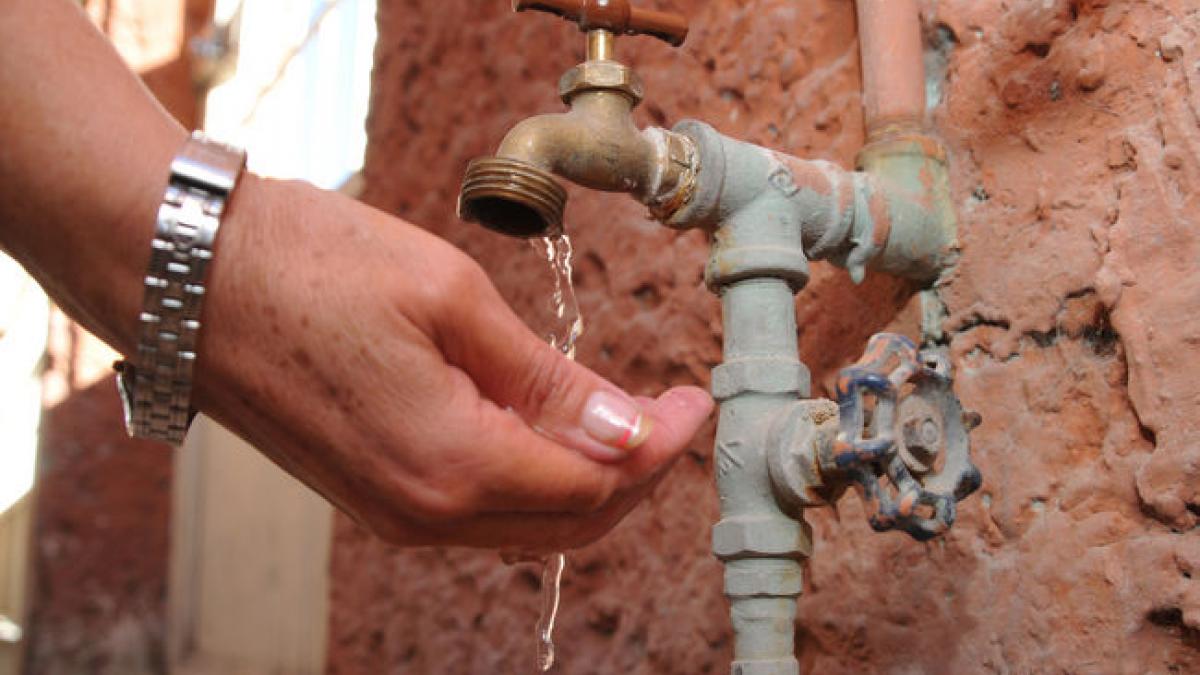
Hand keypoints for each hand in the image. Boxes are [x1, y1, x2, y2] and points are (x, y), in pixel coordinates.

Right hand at [193, 176, 713, 550]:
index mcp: (452, 463)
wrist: (185, 275)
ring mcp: (391, 513)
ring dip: (587, 478)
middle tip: (670, 412)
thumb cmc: (308, 264)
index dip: (659, 446)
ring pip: (526, 523)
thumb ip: (546, 379)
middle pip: (570, 522)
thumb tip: (624, 429)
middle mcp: (422, 513)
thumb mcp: (450, 298)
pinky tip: (550, 426)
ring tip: (624, 414)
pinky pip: (478, 509)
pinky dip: (531, 477)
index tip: (693, 402)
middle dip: (635, 471)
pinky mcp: (372, 494)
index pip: (597, 483)